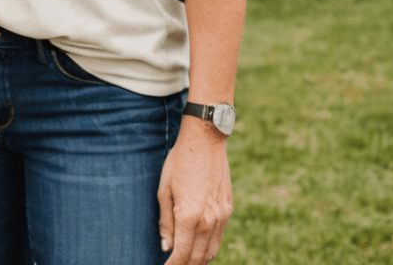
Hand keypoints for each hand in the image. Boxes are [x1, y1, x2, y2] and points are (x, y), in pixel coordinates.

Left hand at [158, 118, 232, 263]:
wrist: (206, 140)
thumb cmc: (179, 161)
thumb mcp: (164, 189)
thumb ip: (165, 221)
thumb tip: (165, 247)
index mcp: (189, 216)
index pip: (181, 254)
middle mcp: (208, 220)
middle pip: (198, 258)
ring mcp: (221, 216)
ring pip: (211, 251)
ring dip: (199, 260)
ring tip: (186, 260)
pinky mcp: (228, 209)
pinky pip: (219, 237)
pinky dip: (209, 246)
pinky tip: (199, 244)